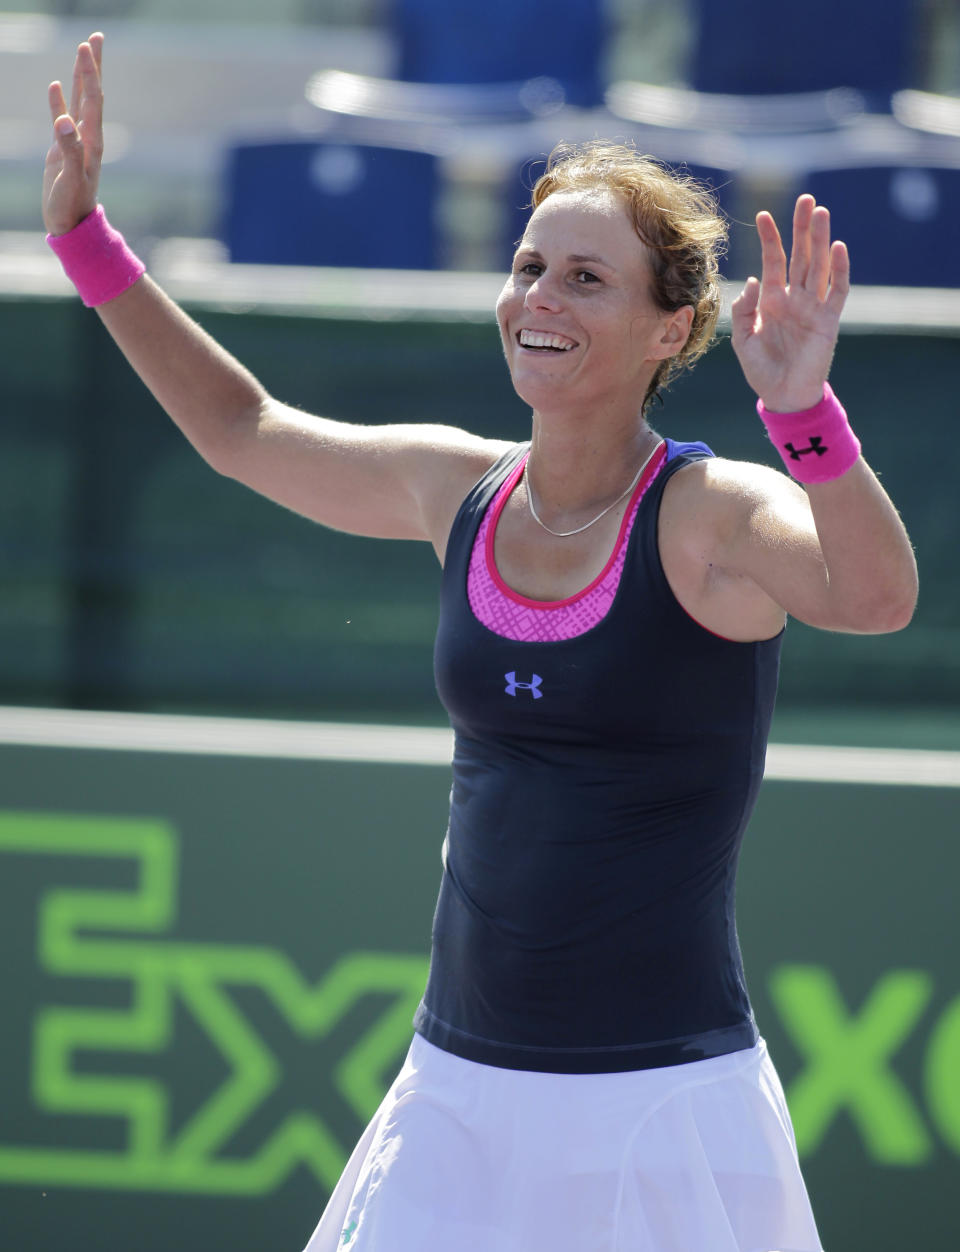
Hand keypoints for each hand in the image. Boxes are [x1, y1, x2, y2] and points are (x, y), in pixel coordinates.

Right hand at [42, 33, 103, 236]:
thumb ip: (69, 150)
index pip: (93, 100)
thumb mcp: (70, 179)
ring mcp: (75, 142)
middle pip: (91, 94)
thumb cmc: (72, 206)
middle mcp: (87, 137)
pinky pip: (61, 118)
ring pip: (79, 101)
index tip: (86, 47)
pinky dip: (58, 101)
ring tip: (82, 53)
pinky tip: (54, 85)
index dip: (90, 72)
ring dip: (81, 77)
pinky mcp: (62, 150)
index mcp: (92, 142)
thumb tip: (62, 121)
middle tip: (95, 38)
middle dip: (92, 66)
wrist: (71, 227)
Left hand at [730, 195, 848, 411]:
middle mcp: (794, 298)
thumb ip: (744, 309)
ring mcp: (813, 307)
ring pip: (818, 266)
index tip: (762, 214)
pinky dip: (839, 270)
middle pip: (800, 255)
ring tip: (821, 213)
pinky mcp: (829, 320)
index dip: (769, 238)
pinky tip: (837, 248)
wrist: (782, 396)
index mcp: (772, 300)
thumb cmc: (761, 369)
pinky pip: (836, 291)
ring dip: (821, 240)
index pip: (772, 261)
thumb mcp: (742, 339)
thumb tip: (753, 279)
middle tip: (806, 199)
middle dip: (802, 228)